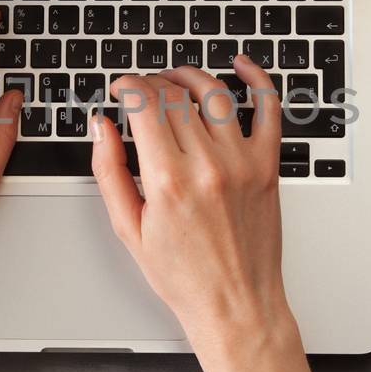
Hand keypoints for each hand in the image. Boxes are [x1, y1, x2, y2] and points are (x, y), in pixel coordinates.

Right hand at [89, 57, 290, 347]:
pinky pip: (269, 109)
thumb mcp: (129, 229)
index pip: (144, 104)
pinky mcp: (268, 165)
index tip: (120, 87)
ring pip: (214, 93)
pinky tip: (241, 66)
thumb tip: (100, 127)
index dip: (127, 85)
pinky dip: (257, 80)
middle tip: (140, 90)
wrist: (235, 305)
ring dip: (189, 76)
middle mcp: (207, 165)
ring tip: (175, 79)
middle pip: (175, 95)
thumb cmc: (183, 276)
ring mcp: (242, 162)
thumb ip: (109, 171)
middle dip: (150, 82)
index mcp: (168, 180)